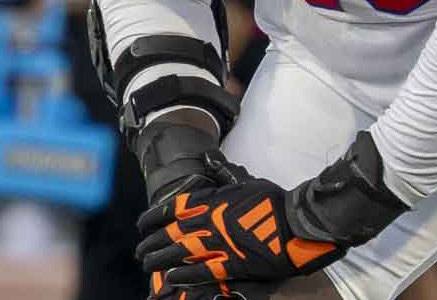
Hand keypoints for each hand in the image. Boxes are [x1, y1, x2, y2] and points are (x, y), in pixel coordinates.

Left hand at [137, 152, 343, 295]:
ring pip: (181, 252)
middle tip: (139, 251)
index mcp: (212, 200)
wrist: (296, 223)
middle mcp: (211, 222)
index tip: (141, 225)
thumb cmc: (273, 200)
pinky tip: (173, 278)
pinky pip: (202, 271)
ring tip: (148, 266)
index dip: (154, 217)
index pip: (173, 207)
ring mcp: (220, 244)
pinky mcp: (232, 264)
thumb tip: (209, 158)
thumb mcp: (245, 180)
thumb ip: (224, 173)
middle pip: (171, 233)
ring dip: (161, 260)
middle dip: (152, 242)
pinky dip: (185, 275)